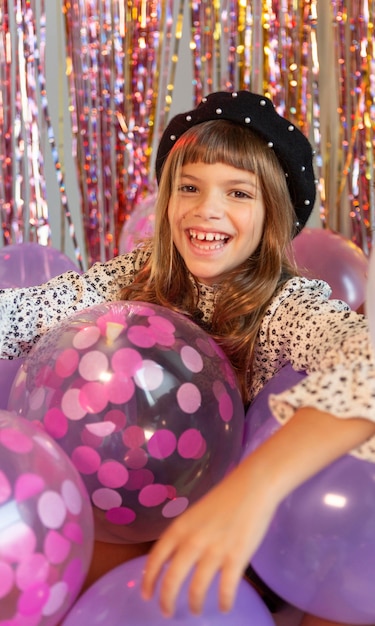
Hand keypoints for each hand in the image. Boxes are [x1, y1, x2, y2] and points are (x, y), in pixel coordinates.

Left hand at [141, 407, 374, 617]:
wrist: (252, 486)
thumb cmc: (224, 498)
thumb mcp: (195, 515)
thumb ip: (184, 536)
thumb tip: (173, 560)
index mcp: (180, 527)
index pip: (156, 558)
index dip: (149, 580)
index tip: (146, 595)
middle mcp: (193, 540)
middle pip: (172, 579)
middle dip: (166, 600)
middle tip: (167, 612)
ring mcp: (214, 550)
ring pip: (197, 588)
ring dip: (195, 604)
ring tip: (196, 611)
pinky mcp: (236, 557)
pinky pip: (226, 588)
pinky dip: (224, 602)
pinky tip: (224, 607)